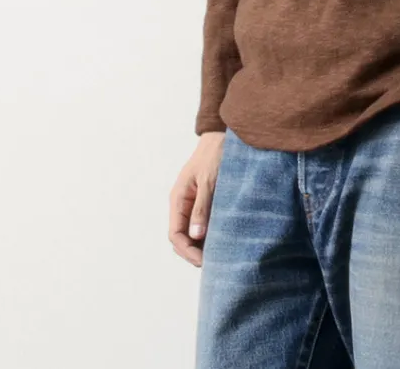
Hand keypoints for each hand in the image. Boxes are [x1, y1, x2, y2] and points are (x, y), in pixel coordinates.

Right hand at [168, 131, 224, 266]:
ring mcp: (194, 203)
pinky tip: (224, 240)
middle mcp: (183, 204)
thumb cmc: (214, 155)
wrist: (223, 136)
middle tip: (214, 263)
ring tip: (220, 256)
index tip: (204, 261)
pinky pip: (204, 223)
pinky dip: (211, 234)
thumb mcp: (209, 181)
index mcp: (178, 200)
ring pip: (194, 232)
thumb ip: (202, 208)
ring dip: (203, 245)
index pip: (175, 235)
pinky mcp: (207, 201)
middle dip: (194, 252)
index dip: (187, 251)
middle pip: (182, 238)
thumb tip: (196, 237)